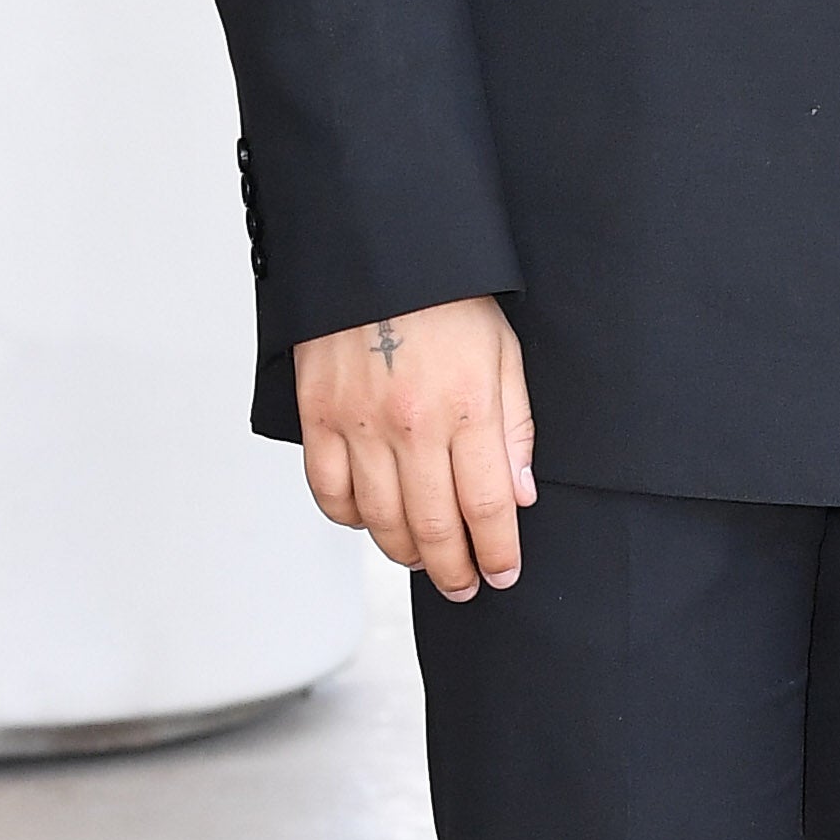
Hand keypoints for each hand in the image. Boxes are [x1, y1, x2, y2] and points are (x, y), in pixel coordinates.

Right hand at [295, 297, 534, 598]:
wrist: (378, 252)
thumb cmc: (447, 298)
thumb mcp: (504, 354)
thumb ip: (515, 427)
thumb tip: (520, 495)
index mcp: (468, 408)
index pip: (488, 507)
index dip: (499, 552)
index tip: (503, 574)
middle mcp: (413, 425)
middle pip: (434, 528)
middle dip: (455, 570)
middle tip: (465, 587)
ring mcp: (359, 424)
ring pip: (380, 520)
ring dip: (405, 554)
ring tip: (423, 560)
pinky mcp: (318, 417)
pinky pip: (329, 491)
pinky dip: (349, 517)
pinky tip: (371, 519)